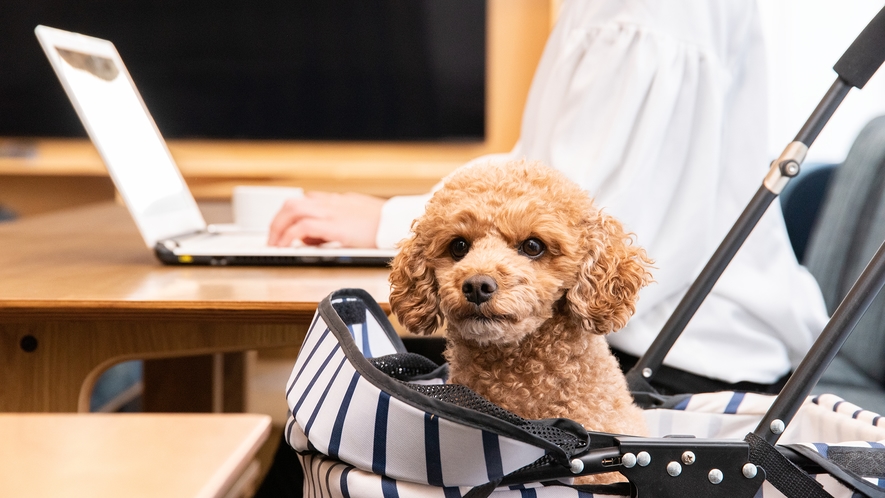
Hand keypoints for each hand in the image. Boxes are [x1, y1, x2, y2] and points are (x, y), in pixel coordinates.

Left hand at [267, 191, 384, 247]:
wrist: (398, 224)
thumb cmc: (385, 225)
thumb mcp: (361, 219)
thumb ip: (341, 224)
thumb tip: (323, 236)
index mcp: (339, 202)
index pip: (306, 201)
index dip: (291, 214)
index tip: (285, 228)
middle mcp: (332, 204)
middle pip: (293, 203)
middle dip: (278, 221)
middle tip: (273, 238)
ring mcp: (332, 212)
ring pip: (292, 210)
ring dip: (279, 228)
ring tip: (275, 245)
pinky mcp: (334, 226)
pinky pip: (302, 227)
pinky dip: (289, 236)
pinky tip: (286, 247)